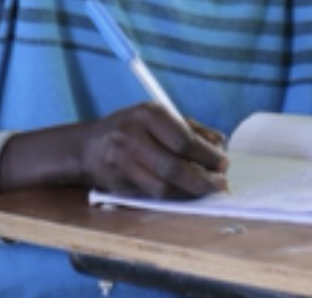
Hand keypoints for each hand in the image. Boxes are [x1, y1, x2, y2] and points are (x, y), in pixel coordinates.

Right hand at [78, 105, 228, 197]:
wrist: (87, 146)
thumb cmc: (131, 128)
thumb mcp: (159, 117)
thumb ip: (191, 128)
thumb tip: (220, 144)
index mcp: (148, 114)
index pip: (183, 140)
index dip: (207, 155)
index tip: (224, 163)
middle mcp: (132, 136)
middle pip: (173, 166)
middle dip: (202, 179)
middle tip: (221, 183)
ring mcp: (122, 162)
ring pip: (163, 186)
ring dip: (190, 192)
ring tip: (208, 190)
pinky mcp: (118, 184)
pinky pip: (153, 195)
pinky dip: (175, 196)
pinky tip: (187, 193)